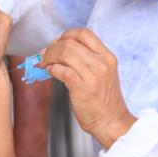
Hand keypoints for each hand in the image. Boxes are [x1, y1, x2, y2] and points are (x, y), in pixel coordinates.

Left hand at [40, 29, 135, 148]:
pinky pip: (62, 70)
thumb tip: (56, 48)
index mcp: (107, 57)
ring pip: (64, 53)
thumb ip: (85, 60)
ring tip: (45, 64)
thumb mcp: (102, 74)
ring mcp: (93, 75)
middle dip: (52, 47)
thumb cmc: (105, 101)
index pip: (84, 34)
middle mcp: (101, 63)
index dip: (66, 35)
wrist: (112, 122)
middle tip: (45, 55)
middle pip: (70, 42)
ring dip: (49, 56)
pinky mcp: (82, 88)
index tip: (58, 42)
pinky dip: (52, 69)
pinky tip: (51, 73)